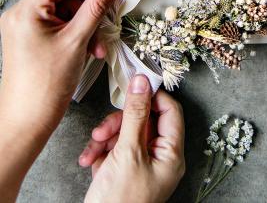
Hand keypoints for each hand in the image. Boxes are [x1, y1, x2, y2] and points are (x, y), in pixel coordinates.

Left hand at [0, 0, 125, 137]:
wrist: (26, 123)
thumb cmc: (45, 86)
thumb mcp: (77, 41)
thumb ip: (97, 7)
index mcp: (27, 9)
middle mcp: (22, 12)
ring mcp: (27, 25)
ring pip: (66, 6)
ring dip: (89, 17)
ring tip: (102, 39)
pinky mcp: (33, 36)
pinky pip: (62, 21)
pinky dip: (80, 29)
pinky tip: (93, 47)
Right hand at [80, 75, 184, 202]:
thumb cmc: (120, 202)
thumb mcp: (127, 152)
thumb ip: (135, 114)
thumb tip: (141, 82)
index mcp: (171, 154)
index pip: (170, 111)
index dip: (152, 97)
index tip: (134, 88)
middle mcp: (159, 159)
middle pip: (143, 121)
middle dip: (119, 122)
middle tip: (104, 130)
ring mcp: (141, 166)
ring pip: (125, 133)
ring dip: (105, 137)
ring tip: (93, 149)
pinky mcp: (123, 172)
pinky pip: (114, 149)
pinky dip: (100, 151)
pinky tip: (90, 161)